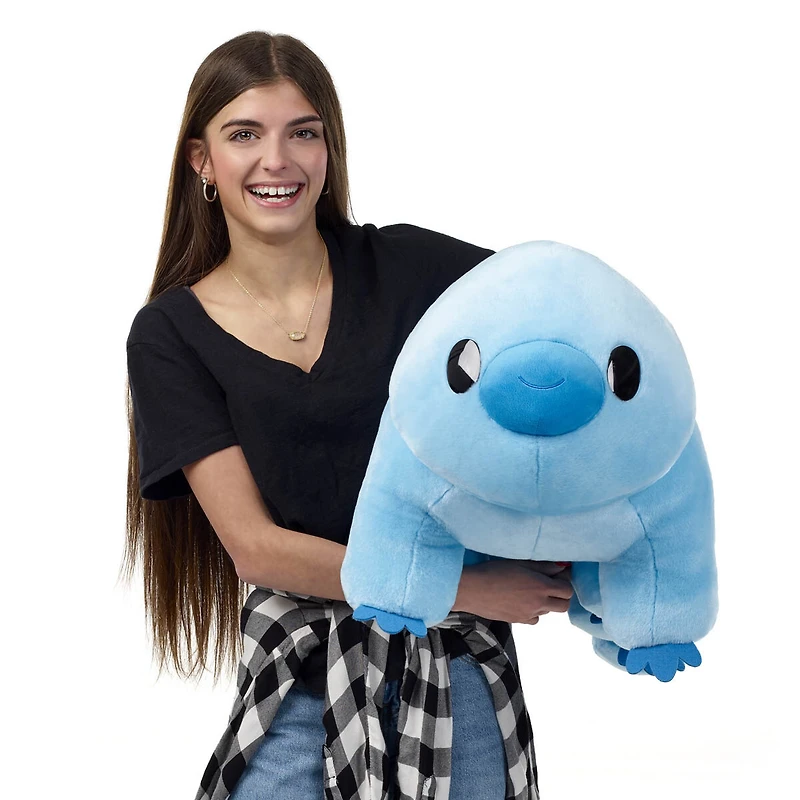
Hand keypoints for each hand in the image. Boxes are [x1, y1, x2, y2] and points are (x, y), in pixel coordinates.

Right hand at [455, 559, 572, 624]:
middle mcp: (539, 603)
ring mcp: (529, 614)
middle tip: (550, 585)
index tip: (557, 574)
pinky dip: (533, 611)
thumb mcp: (520, 562)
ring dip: (546, 602)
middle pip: (564, 605)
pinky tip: (521, 601)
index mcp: (541, 586)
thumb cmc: (493, 571)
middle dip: (561, 595)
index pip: (567, 590)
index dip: (564, 581)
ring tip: (530, 590)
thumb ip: (543, 566)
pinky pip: (534, 618)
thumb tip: (560, 567)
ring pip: (548, 612)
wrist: (472, 590)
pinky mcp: (518, 621)